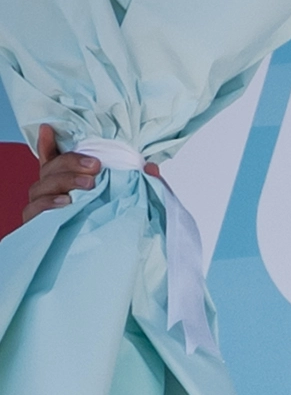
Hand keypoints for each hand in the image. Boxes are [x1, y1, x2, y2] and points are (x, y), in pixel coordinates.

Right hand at [22, 125, 157, 223]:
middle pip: (51, 168)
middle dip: (72, 163)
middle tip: (96, 167)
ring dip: (65, 181)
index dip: (48, 142)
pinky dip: (48, 204)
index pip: (53, 157)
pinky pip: (34, 210)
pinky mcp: (37, 226)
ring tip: (88, 185)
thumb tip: (151, 167)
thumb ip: (137, 184)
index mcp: (67, 182)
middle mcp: (50, 191)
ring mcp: (41, 207)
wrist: (103, 266)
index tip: (50, 128)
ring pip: (41, 186)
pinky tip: (65, 202)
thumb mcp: (127, 203)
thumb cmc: (111, 228)